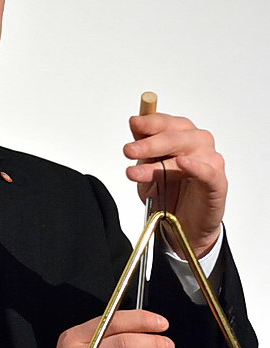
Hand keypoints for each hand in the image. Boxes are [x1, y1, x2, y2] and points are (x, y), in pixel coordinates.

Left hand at [123, 113, 226, 257]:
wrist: (183, 225)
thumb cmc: (168, 193)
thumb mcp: (147, 169)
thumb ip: (143, 150)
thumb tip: (135, 127)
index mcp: (180, 134)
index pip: (164, 122)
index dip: (149, 122)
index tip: (134, 124)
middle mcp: (197, 142)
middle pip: (173, 136)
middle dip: (148, 143)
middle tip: (129, 151)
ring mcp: (209, 161)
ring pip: (186, 153)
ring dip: (159, 163)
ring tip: (138, 173)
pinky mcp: (217, 182)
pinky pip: (207, 172)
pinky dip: (196, 167)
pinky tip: (182, 163)